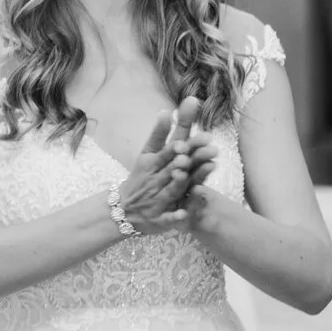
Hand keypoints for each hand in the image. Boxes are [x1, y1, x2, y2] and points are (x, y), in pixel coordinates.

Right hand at [117, 100, 204, 232]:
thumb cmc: (140, 178)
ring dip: (182, 185)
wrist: (122, 209)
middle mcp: (156, 181)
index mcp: (153, 164)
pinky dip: (175, 217)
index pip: (167, 153)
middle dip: (188, 162)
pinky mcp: (161, 220)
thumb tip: (166, 110)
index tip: (193, 139)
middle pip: (174, 170)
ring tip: (194, 177)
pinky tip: (184, 215)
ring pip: (172, 192)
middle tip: (210, 150)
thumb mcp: (146, 155)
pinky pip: (169, 219)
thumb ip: (158, 134)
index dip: (179, 147)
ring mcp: (159, 201)